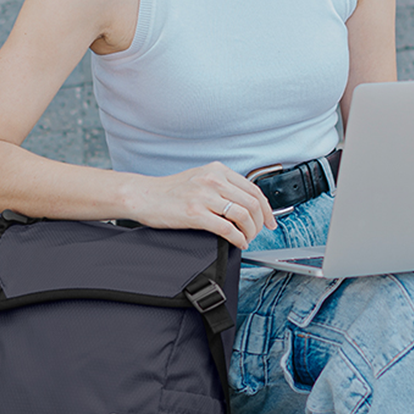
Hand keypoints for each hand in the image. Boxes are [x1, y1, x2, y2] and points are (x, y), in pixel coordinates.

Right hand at [128, 161, 275, 248]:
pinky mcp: (195, 213)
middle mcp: (213, 180)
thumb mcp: (198, 178)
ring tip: (247, 239)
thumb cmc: (168, 191)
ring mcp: (204, 196)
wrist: (143, 196)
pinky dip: (238, 239)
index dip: (267, 208)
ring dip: (250, 232)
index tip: (270, 220)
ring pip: (243, 215)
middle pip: (252, 203)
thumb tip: (244, 203)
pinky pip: (227, 228)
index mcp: (216, 170)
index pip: (253, 189)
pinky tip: (237, 243)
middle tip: (258, 233)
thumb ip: (221, 185)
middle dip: (261, 222)